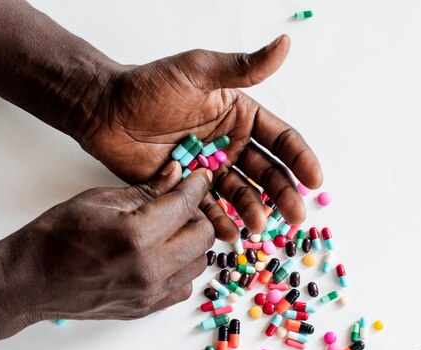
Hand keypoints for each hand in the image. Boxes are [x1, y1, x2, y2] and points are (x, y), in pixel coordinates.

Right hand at [22, 164, 213, 319]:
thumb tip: (176, 174)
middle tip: (182, 205)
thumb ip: (146, 190)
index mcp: (136, 235)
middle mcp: (149, 268)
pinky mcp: (147, 308)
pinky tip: (163, 256)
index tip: (202, 177)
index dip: (197, 186)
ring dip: (192, 243)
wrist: (31, 280)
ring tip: (171, 231)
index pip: (185, 205)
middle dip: (198, 215)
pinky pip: (183, 287)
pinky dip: (181, 269)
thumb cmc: (57, 236)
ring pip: (198, 264)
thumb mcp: (100, 200)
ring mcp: (149, 293)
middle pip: (203, 237)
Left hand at [81, 35, 322, 240]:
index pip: (280, 139)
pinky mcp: (188, 189)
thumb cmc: (150, 86)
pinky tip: (229, 233)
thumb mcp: (199, 71)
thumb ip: (242, 68)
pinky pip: (209, 209)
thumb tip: (284, 45)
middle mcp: (231, 145)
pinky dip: (219, 222)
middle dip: (283, 193)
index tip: (314, 179)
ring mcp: (211, 170)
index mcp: (240, 117)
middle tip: (295, 215)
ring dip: (254, 211)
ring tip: (260, 226)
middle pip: (267, 173)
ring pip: (241, 195)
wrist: (105, 112)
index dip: (300, 159)